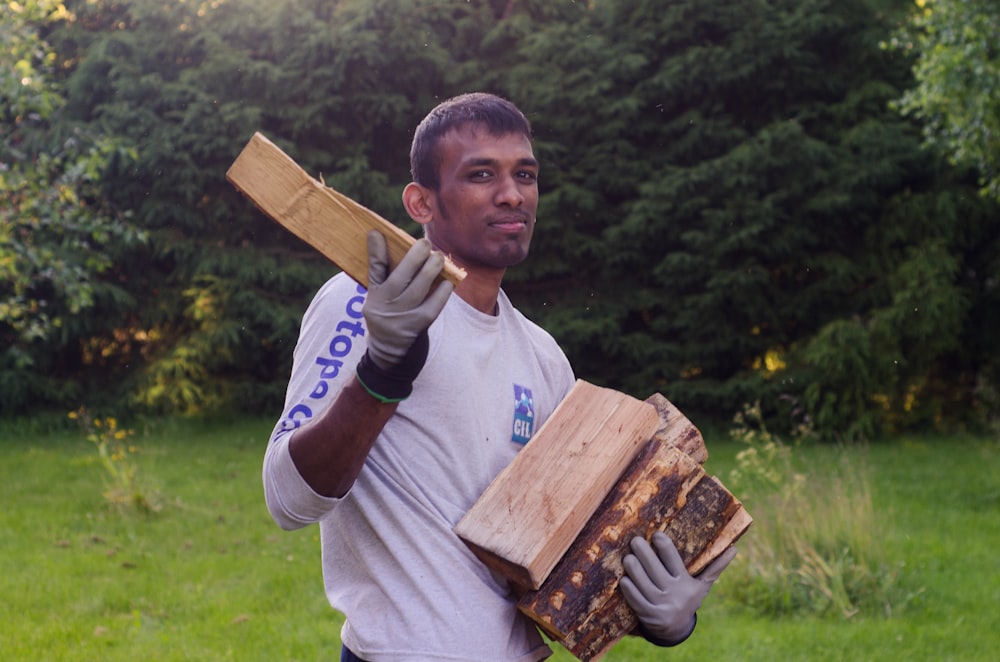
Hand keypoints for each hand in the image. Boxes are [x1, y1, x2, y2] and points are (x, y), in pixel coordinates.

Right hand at [356, 232, 452, 400]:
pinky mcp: (419, 326)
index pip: (373, 269)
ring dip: (432, 269)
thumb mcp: (377, 299)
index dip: (376, 250)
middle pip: (401, 275)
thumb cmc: (388, 317)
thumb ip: (382, 274)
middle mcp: (385, 306)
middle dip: (415, 256)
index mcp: (373, 296)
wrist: (391, 355)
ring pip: (419, 287)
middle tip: (425, 244)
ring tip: (438, 257)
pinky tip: (448, 281)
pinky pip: (434, 305)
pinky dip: (442, 291)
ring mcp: (402, 317)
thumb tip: (384, 241)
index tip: (377, 232)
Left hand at [620, 532, 736, 645]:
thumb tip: (735, 549)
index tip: (655, 534)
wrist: (677, 628)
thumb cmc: (688, 597)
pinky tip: (624, 577)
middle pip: (653, 567)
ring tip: (627, 556)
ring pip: (641, 580)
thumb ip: (716, 566)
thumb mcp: (702, 585)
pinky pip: (634, 596)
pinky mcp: (648, 614)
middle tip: (635, 541)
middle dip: (642, 551)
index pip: (673, 558)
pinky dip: (627, 586)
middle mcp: (674, 593)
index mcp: (687, 583)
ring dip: (631, 566)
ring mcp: (660, 604)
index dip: (662, 544)